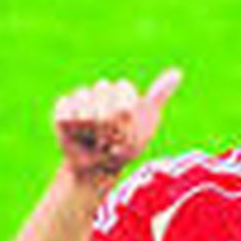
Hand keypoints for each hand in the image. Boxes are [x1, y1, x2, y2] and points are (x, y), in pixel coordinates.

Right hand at [53, 68, 182, 180]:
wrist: (100, 167)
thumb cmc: (126, 148)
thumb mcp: (146, 123)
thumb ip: (158, 95)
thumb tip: (177, 73)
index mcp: (124, 92)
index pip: (123, 89)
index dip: (126, 113)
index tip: (128, 128)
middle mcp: (102, 91)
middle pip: (104, 94)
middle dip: (110, 123)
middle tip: (111, 137)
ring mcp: (82, 98)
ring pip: (85, 106)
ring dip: (93, 129)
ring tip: (96, 138)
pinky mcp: (63, 108)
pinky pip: (67, 114)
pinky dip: (75, 129)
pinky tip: (79, 134)